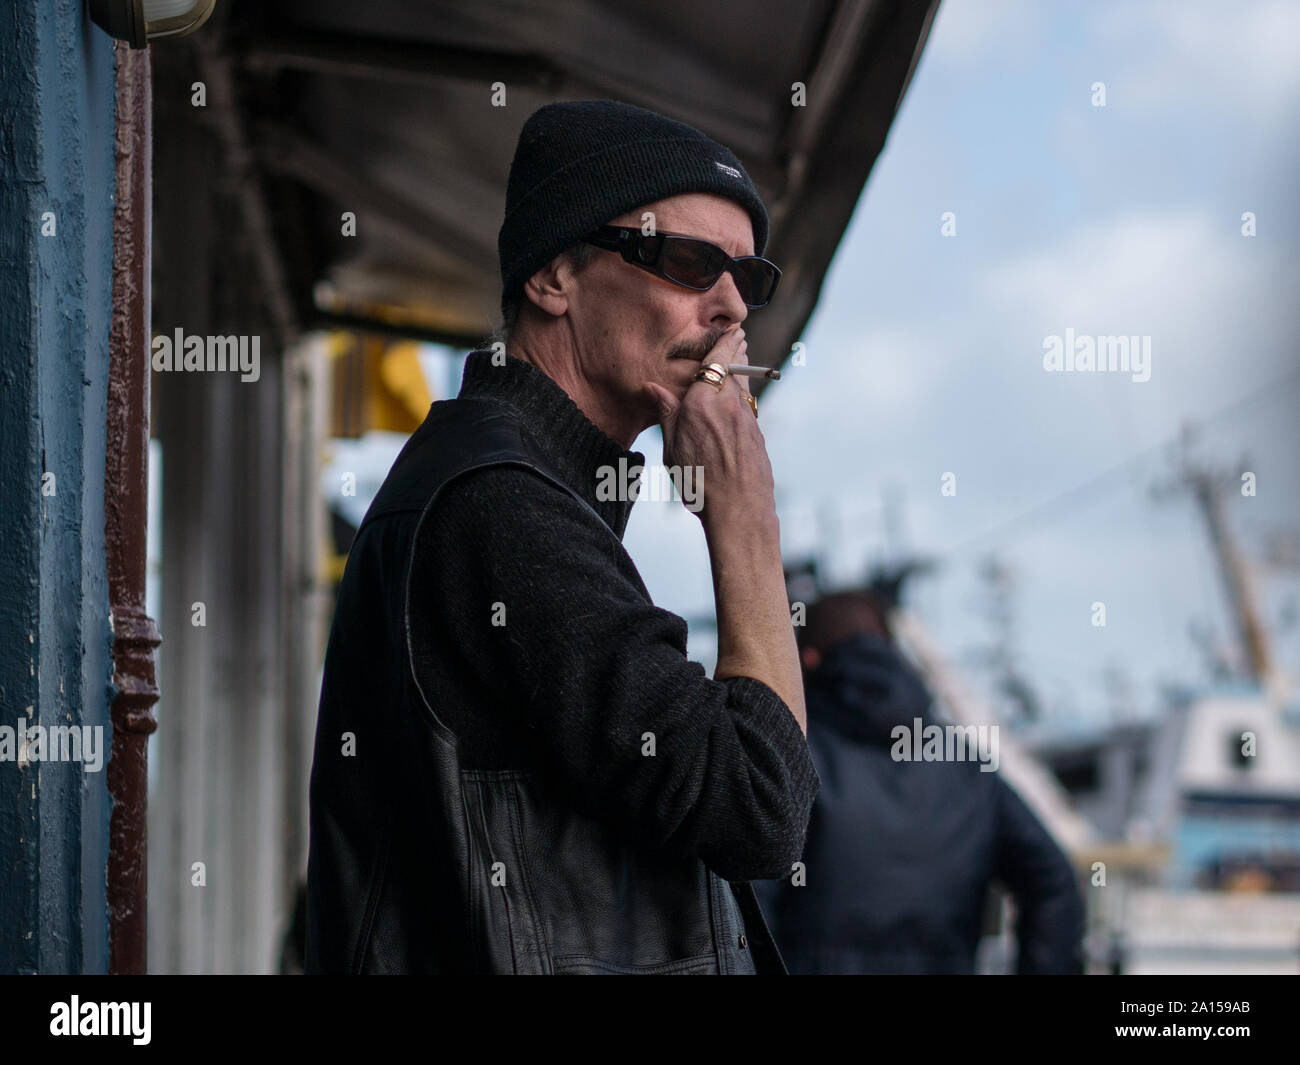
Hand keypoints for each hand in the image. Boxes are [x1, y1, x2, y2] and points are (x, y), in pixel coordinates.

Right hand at [643, 325, 775, 528]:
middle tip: (738, 337)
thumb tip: (653, 388)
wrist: (739, 511)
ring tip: (739, 360)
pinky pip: (747, 407)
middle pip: (734, 369)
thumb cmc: (700, 484)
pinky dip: (742, 397)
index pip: (716, 361)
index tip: (732, 328)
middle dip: (736, 351)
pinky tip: (737, 403)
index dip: (725, 342)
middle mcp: (728, 405)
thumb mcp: (672, 449)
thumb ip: (667, 414)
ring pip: (743, 387)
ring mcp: (747, 419)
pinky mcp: (757, 435)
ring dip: (741, 371)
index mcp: (702, 404)